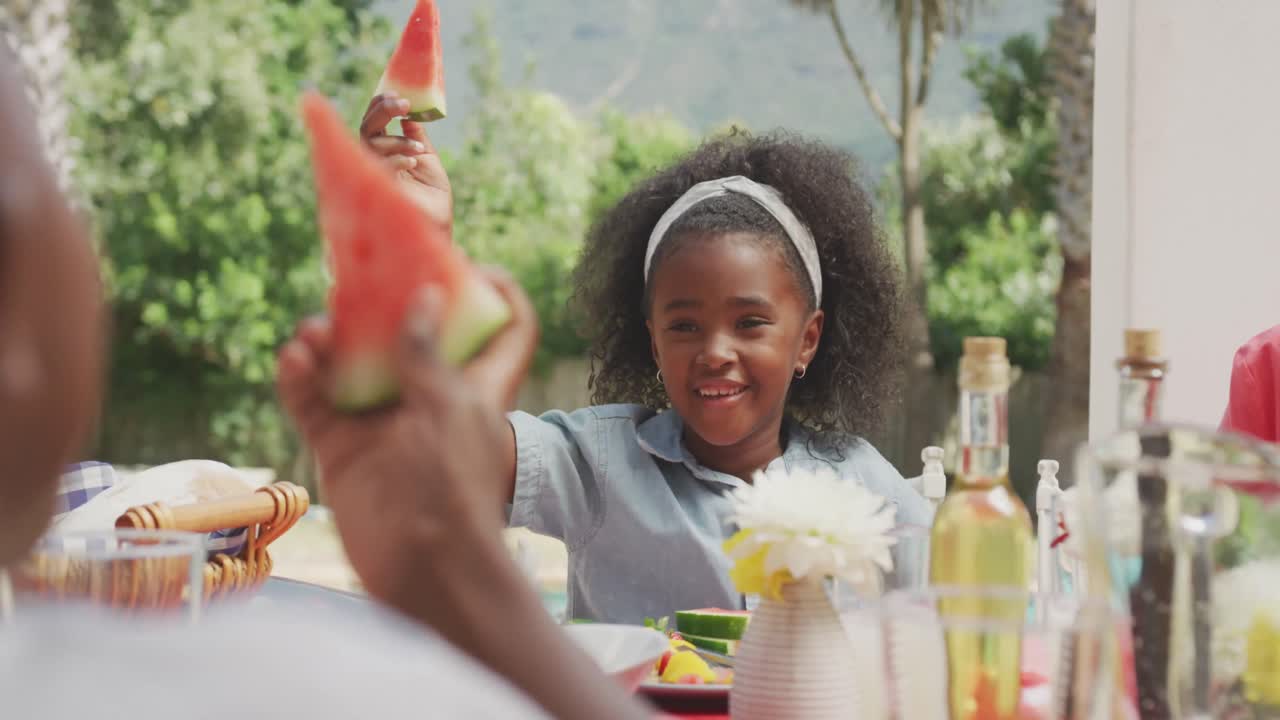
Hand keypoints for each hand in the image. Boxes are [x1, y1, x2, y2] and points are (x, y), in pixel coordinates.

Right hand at [277, 276, 646, 719]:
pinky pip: (313, 401)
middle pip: (411, 333)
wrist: (422, 565)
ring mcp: (382, 420)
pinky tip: (294, 358)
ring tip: (314, 330)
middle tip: (356, 279)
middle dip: (383, 304)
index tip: (469, 264)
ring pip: (351, 362)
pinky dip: (299, 376)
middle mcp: (429, 395)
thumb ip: (429, 355)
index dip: (498, 292)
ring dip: (329, 339)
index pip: (507, 329)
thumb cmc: (452, 485)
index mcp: (476, 384)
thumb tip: (425, 298)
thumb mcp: (450, 407)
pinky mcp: (342, 446)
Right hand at [359, 92, 451, 235]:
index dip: (382, 106)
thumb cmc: (432, 198)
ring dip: (397, 141)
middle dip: (383, 111)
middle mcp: (373, 161)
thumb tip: (409, 114)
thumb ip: (416, 136)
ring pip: (370, 145)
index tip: (399, 96)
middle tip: (402, 104)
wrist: (438, 226)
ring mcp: (373, 175)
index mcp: (384, 152)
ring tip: (419, 149)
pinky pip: (378, 166)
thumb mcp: (427, 159)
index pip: (375, 123)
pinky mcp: (377, 190)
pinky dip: (396, 158)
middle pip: (366, 128)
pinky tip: (412, 161)